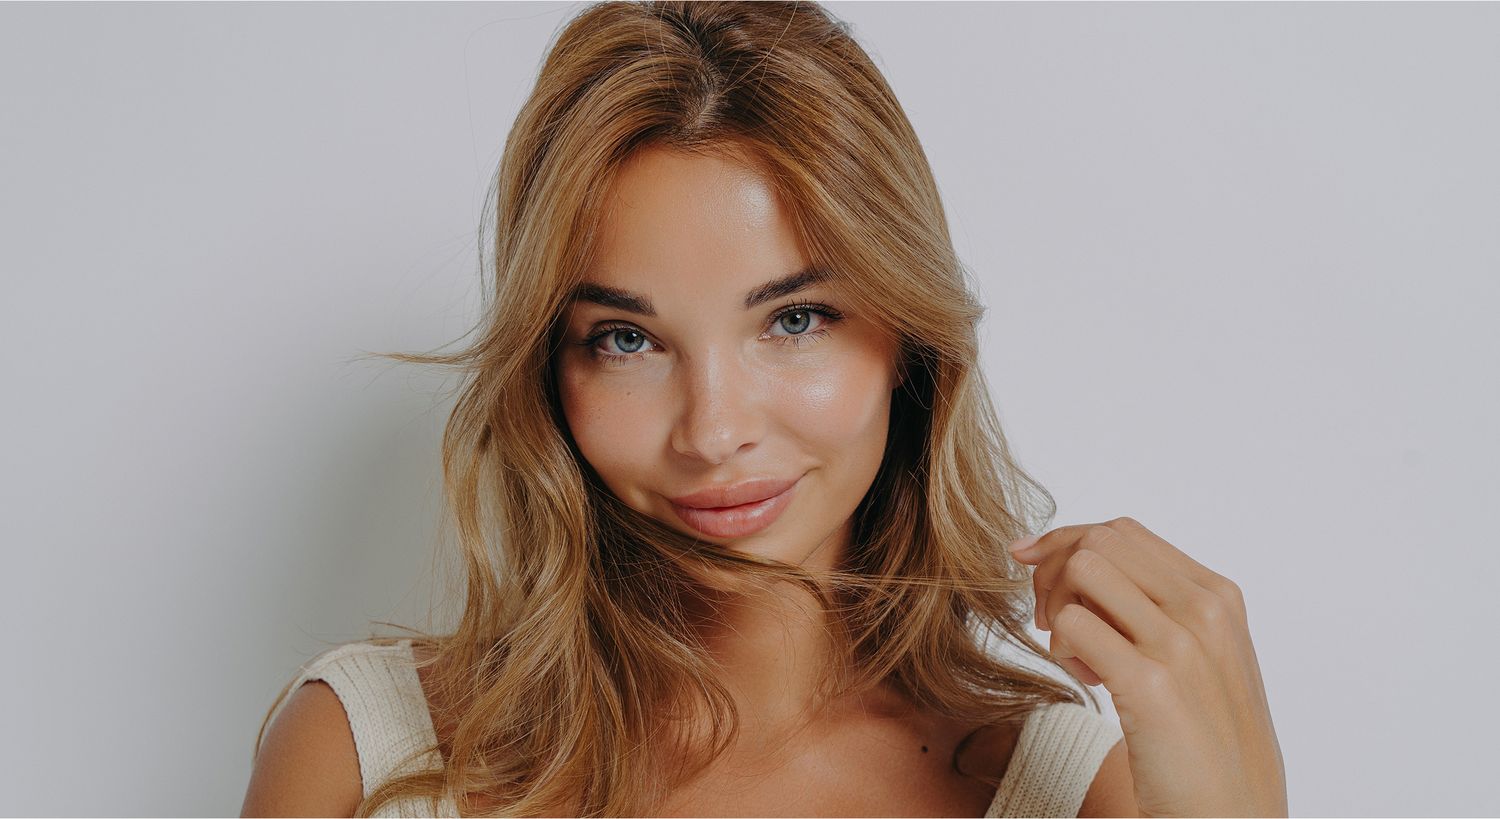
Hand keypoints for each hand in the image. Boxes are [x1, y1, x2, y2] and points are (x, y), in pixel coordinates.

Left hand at [1008, 517, 1287, 816]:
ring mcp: (1181, 644)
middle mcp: (1205, 609)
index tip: (1034, 568)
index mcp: (1218, 595)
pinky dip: (1059, 646)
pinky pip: (1073, 625)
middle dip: (1053, 569)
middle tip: (1046, 617)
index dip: (1066, 543)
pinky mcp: (1151, 685)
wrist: (1234, 811)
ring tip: (1071, 651)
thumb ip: (1157, 606)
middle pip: (1098, 541)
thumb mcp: (1200, 655)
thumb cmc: (1206, 737)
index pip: (1123, 531)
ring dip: (1057, 605)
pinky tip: (1083, 677)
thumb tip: (1079, 558)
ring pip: (1083, 570)